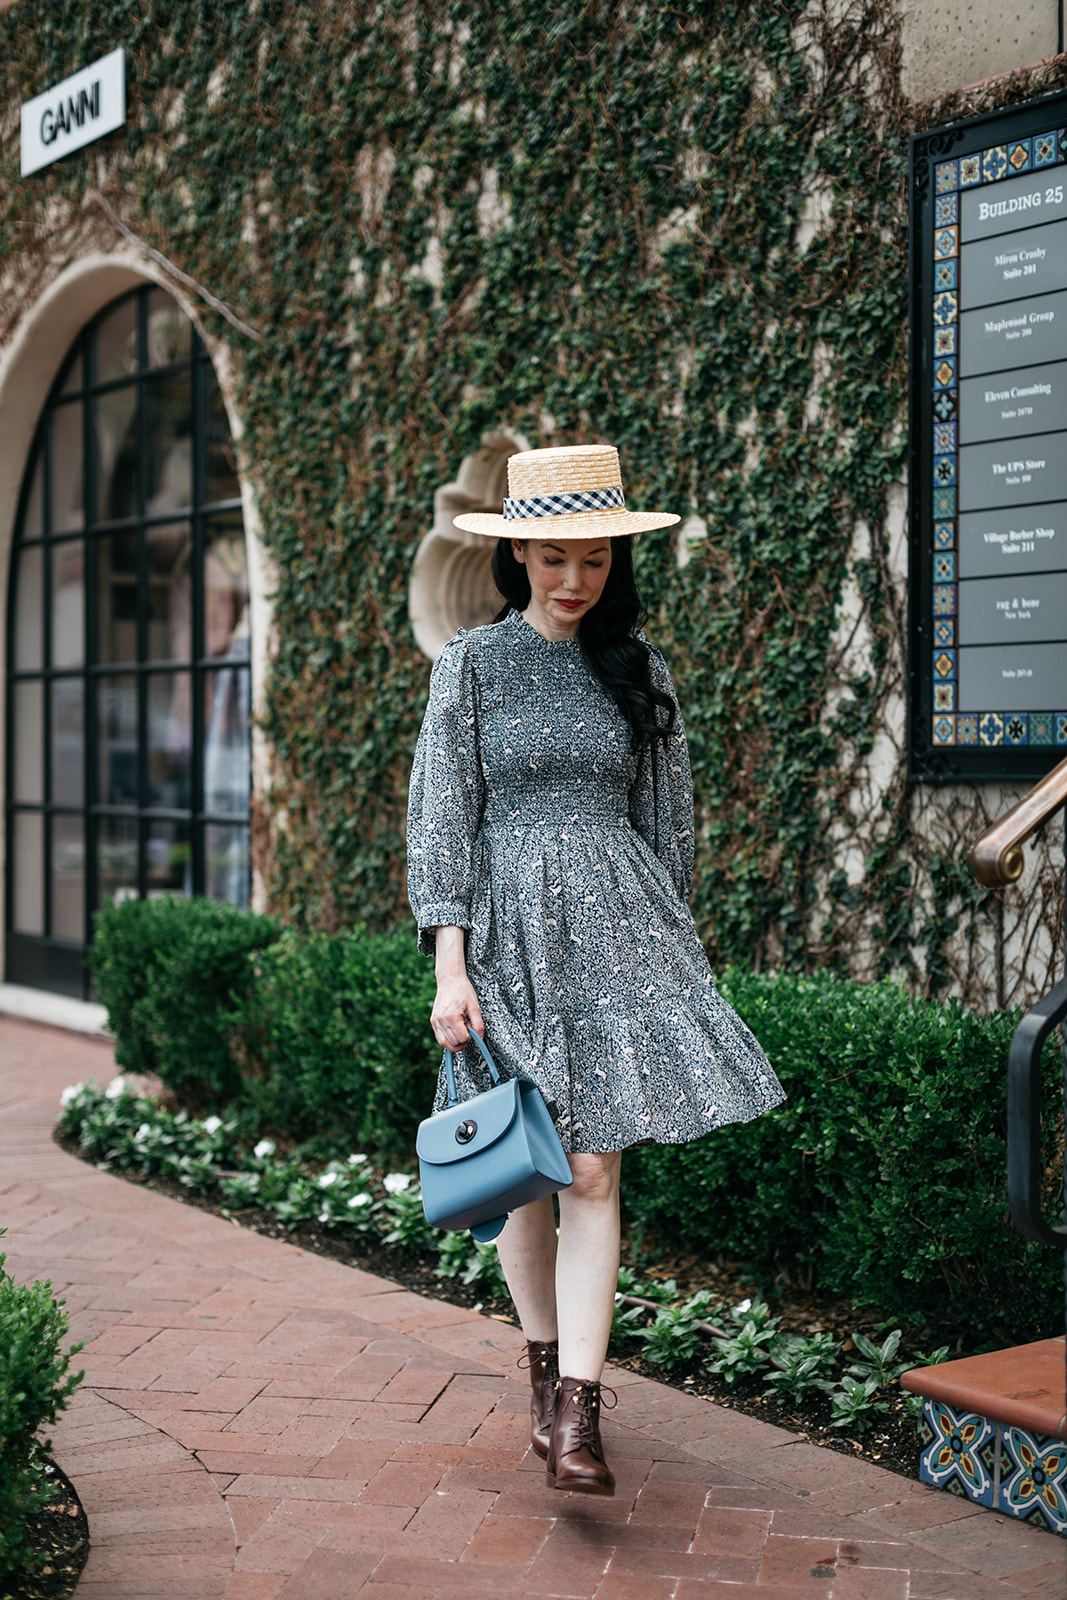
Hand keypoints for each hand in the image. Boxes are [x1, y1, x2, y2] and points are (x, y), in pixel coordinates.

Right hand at [430, 926, 483, 1050]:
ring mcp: (435, 1021)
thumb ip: (478, 1024)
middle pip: (454, 1043)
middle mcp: (440, 1020)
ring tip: (462, 1031)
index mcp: (451, 1016)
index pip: (462, 1038)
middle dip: (464, 1040)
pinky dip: (448, 1040)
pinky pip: (440, 1038)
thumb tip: (478, 1039)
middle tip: (467, 1027)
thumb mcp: (475, 1007)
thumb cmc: (463, 991)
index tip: (472, 1026)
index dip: (471, 1036)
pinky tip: (455, 1032)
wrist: (450, 979)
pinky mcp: (433, 1021)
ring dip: (456, 1043)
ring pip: (445, 1044)